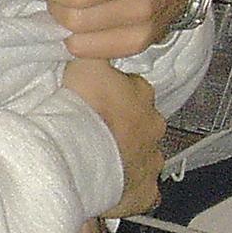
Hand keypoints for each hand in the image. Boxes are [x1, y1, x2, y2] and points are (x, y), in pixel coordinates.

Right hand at [63, 58, 163, 218]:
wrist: (77, 156)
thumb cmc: (81, 109)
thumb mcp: (85, 63)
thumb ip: (94, 51)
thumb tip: (96, 40)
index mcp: (141, 94)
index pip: (132, 89)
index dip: (112, 96)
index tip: (94, 102)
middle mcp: (154, 126)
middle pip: (141, 124)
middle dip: (122, 128)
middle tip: (94, 132)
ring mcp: (152, 161)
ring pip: (143, 157)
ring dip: (126, 158)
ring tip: (100, 161)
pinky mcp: (146, 191)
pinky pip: (143, 192)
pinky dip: (131, 190)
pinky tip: (113, 190)